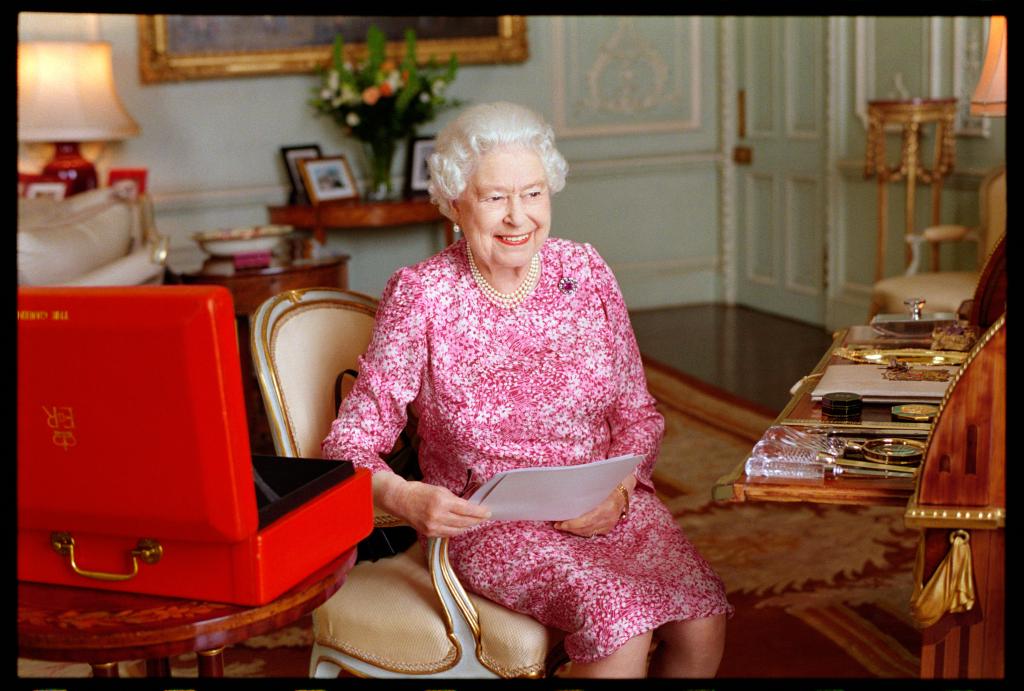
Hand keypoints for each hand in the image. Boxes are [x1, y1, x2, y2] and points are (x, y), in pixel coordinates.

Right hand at [374, 473, 490, 537]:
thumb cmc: (420, 491)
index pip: (466, 510)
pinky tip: (462, 527)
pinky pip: (448, 534)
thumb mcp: (440, 490)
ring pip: (457, 530)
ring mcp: (433, 527)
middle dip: (476, 520)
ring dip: (468, 526)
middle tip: (484, 517)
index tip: (488, 512)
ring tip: (475, 522)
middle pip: (464, 522)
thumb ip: (455, 500)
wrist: (400, 500)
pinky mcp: (429, 533)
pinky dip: (457, 530)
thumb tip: (469, 507)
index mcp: (441, 502)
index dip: (479, 512)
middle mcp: (437, 516)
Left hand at [552, 481, 630, 537]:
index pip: (586, 521)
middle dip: (570, 527)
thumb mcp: (600, 484)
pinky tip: (574, 528)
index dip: (572, 524)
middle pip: (585, 528)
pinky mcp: (608, 527)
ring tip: (563, 526)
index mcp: (607, 507)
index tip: (560, 523)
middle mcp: (608, 518)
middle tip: (557, 524)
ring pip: (588, 532)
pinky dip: (582, 531)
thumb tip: (567, 489)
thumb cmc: (610, 484)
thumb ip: (586, 489)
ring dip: (574, 530)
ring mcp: (609, 524)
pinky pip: (593, 532)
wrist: (624, 490)